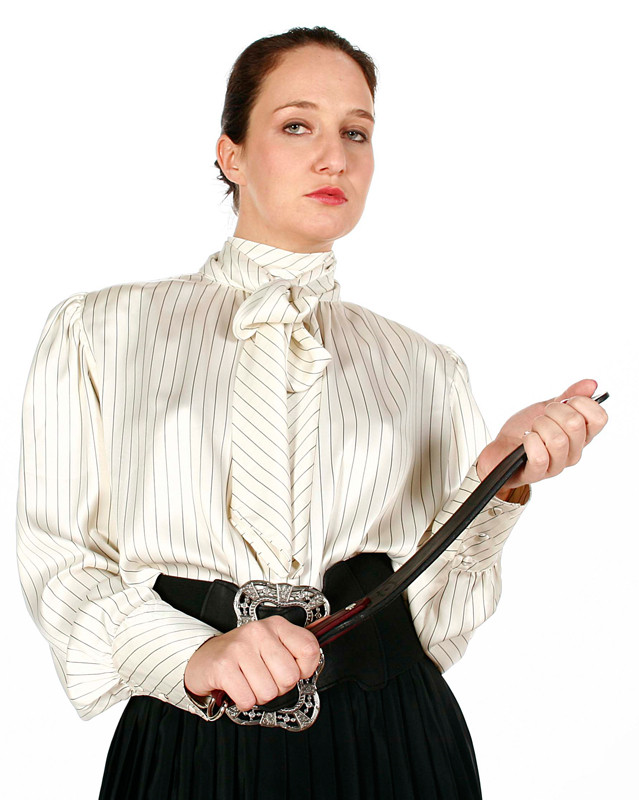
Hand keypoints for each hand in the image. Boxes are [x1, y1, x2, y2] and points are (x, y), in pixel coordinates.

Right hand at [184, 616, 320, 711]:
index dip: (305, 669)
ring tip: (248, 681)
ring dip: (259, 695)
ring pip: (269, 692)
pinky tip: (237, 687)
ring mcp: (240, 647)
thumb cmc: (243, 656)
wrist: (204, 658)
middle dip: (278, 687)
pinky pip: (248, 699)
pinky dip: (243, 701)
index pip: (310, 649)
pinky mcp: (224, 666)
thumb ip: (295, 653)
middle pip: (290, 677)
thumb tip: (311, 666)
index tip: (292, 669)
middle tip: (264, 678)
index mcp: (276, 625)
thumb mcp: (272, 646)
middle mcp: (259, 632)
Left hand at [476, 379, 607, 498]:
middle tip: (542, 415)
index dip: (581, 402)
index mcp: (581, 436)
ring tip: (532, 429)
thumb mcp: (547, 409)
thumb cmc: (525, 430)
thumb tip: (591, 384)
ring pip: (558, 440)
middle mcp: (573, 452)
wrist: (500, 449)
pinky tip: (526, 439)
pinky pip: (540, 456)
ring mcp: (557, 465)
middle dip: (554, 411)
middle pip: (576, 424)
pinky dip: (530, 441)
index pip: (599, 418)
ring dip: (539, 426)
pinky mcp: (536, 473)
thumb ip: (569, 397)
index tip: (564, 401)